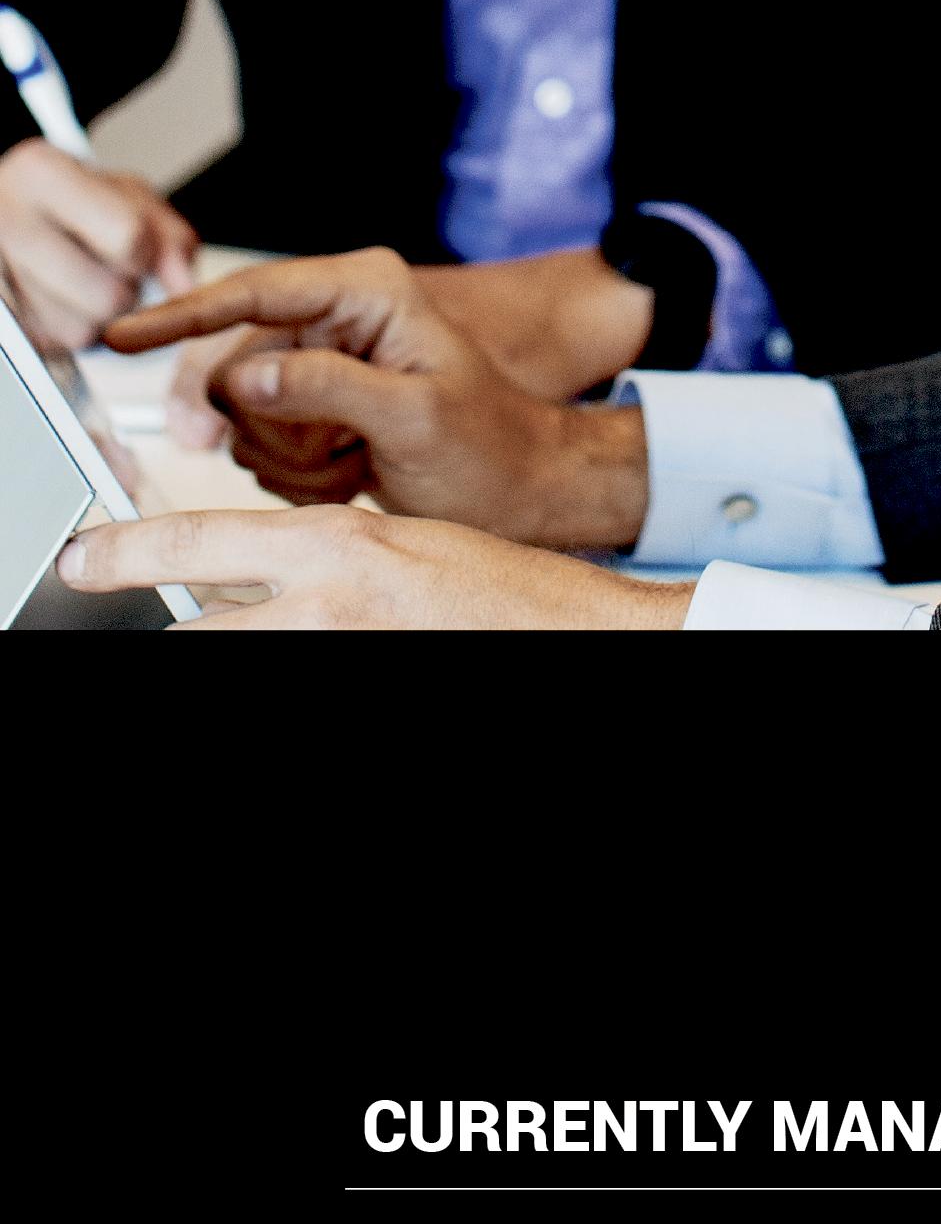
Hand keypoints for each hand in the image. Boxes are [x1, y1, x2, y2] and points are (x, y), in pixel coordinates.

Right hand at [0, 138, 195, 351]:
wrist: (14, 204)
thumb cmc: (73, 196)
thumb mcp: (129, 194)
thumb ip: (169, 235)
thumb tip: (183, 285)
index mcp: (43, 175)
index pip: (128, 238)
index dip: (145, 252)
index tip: (135, 245)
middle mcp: (11, 222)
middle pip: (107, 297)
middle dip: (126, 292)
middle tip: (111, 269)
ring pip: (80, 331)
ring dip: (98, 318)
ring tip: (83, 280)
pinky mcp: (2, 318)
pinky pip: (55, 345)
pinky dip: (71, 327)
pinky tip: (62, 296)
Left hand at [56, 505, 691, 630]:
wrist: (577, 631)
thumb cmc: (496, 588)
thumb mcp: (398, 546)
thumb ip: (320, 560)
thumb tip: (250, 573)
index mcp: (335, 546)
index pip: (196, 541)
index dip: (124, 552)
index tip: (81, 560)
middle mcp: (326, 607)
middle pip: (191, 634)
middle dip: (155, 637)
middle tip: (121, 624)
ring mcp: (339, 654)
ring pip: (229, 657)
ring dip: (217, 651)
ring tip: (213, 638)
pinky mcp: (361, 681)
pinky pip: (281, 681)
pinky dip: (274, 664)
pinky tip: (288, 651)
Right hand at [105, 249, 652, 549]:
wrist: (520, 489)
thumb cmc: (490, 447)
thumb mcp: (414, 416)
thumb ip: (328, 387)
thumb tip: (249, 372)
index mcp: (369, 290)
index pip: (255, 292)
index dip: (183, 316)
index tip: (124, 337)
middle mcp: (338, 314)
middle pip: (234, 359)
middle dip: (269, 423)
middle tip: (329, 453)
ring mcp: (322, 360)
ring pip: (240, 410)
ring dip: (289, 456)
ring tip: (355, 462)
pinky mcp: (313, 404)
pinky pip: (258, 440)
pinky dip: (294, 471)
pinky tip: (347, 471)